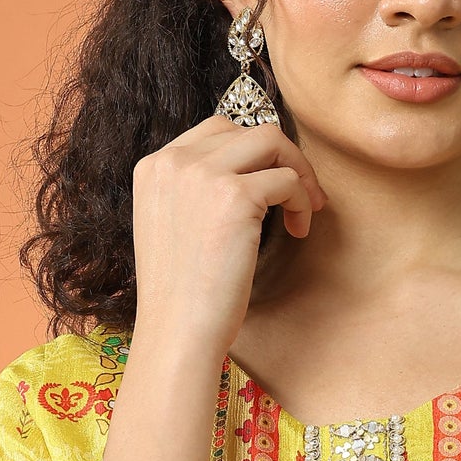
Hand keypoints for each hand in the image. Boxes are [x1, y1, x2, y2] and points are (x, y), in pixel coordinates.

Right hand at [130, 113, 326, 354]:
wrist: (177, 331)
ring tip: (306, 210)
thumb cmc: (181, 294)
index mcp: (154, 167)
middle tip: (302, 195)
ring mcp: (203, 174)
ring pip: (271, 141)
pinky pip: (287, 179)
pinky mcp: (236, 196)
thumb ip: (195, 192)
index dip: (253, 154)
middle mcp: (174, 162)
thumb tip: (248, 174)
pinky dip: (303, 202)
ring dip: (298, 172)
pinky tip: (299, 231)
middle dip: (281, 157)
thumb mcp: (174, 226)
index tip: (271, 184)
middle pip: (245, 129)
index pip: (214, 131)